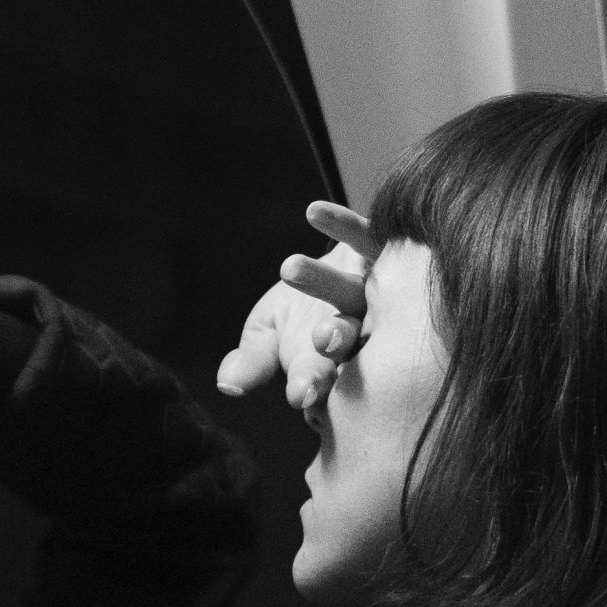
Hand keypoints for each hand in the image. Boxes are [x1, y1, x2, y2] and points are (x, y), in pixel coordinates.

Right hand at [216, 201, 376, 412]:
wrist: (327, 273)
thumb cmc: (296, 316)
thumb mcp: (267, 339)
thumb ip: (253, 362)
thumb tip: (227, 384)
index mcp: (331, 363)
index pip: (322, 378)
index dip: (311, 385)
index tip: (301, 394)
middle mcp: (360, 329)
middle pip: (348, 336)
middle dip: (334, 337)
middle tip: (321, 337)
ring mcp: (374, 288)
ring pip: (352, 289)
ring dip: (325, 280)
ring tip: (290, 268)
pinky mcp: (378, 248)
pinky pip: (365, 235)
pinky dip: (341, 224)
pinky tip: (313, 213)